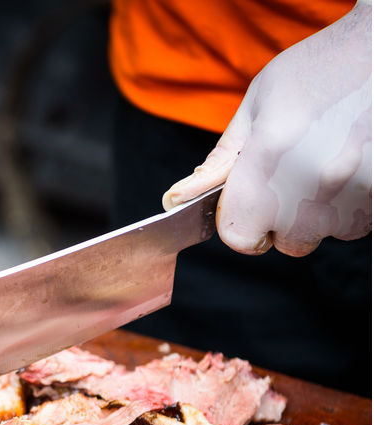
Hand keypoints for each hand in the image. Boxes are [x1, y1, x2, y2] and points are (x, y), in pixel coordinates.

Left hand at [162, 1, 371, 255]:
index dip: (239, 224)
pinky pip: (357, 223)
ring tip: (325, 165)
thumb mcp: (257, 105)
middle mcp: (312, 184)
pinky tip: (350, 166)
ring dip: (320, 214)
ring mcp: (355, 193)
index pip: (239, 237)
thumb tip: (178, 197)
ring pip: (326, 234)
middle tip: (292, 177)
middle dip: (283, 220)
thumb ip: (220, 160)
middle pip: (288, 243)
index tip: (247, 206)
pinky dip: (350, 206)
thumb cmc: (318, 70)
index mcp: (268, 161)